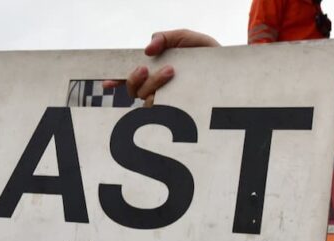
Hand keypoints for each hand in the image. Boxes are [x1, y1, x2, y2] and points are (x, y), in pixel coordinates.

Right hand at [104, 29, 219, 106]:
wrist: (228, 68)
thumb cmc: (204, 53)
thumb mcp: (185, 38)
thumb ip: (165, 38)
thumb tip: (147, 49)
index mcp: (152, 70)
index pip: (129, 78)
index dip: (114, 81)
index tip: (106, 84)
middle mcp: (155, 88)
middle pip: (133, 90)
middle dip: (135, 79)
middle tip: (147, 67)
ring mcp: (166, 100)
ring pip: (146, 99)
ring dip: (153, 84)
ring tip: (171, 71)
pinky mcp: (178, 110)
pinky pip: (163, 109)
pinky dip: (164, 99)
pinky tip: (174, 88)